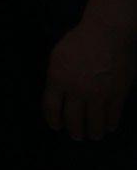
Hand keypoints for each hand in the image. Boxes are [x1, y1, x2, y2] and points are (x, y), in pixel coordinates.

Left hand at [43, 20, 131, 139]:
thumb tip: (56, 95)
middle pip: (73, 119)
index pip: (51, 108)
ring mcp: (98, 93)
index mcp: (58, 80)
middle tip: (76, 136)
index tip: (56, 126)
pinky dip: (111, 123)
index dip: (53, 120)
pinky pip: (113, 114)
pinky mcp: (117, 93)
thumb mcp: (57, 57)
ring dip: (94, 131)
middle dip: (74, 131)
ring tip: (94, 135)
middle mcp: (77, 90)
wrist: (106, 33)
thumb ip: (56, 78)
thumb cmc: (79, 41)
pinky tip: (109, 126)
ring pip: (95, 121)